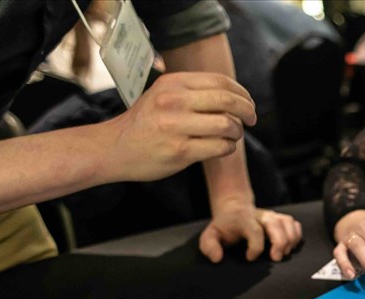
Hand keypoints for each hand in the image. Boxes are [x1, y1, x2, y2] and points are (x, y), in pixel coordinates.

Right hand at [106, 72, 256, 181]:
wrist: (113, 148)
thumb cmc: (144, 124)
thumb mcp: (163, 95)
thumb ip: (192, 92)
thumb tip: (235, 96)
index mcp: (173, 83)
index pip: (221, 82)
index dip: (242, 93)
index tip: (248, 103)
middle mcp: (174, 101)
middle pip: (228, 100)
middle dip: (247, 111)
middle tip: (251, 119)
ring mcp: (176, 126)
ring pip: (227, 124)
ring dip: (237, 132)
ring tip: (232, 136)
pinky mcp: (180, 151)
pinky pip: (219, 147)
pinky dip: (227, 148)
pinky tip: (221, 148)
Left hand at [199, 198, 301, 262]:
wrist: (234, 209)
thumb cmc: (224, 227)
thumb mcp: (210, 235)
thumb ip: (209, 245)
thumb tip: (217, 258)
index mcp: (244, 219)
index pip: (255, 231)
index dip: (255, 247)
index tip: (250, 258)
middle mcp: (261, 215)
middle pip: (276, 224)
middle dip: (279, 242)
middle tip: (276, 259)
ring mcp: (273, 216)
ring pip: (288, 223)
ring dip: (290, 240)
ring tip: (284, 254)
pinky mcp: (281, 219)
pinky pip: (295, 224)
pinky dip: (296, 236)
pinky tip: (290, 247)